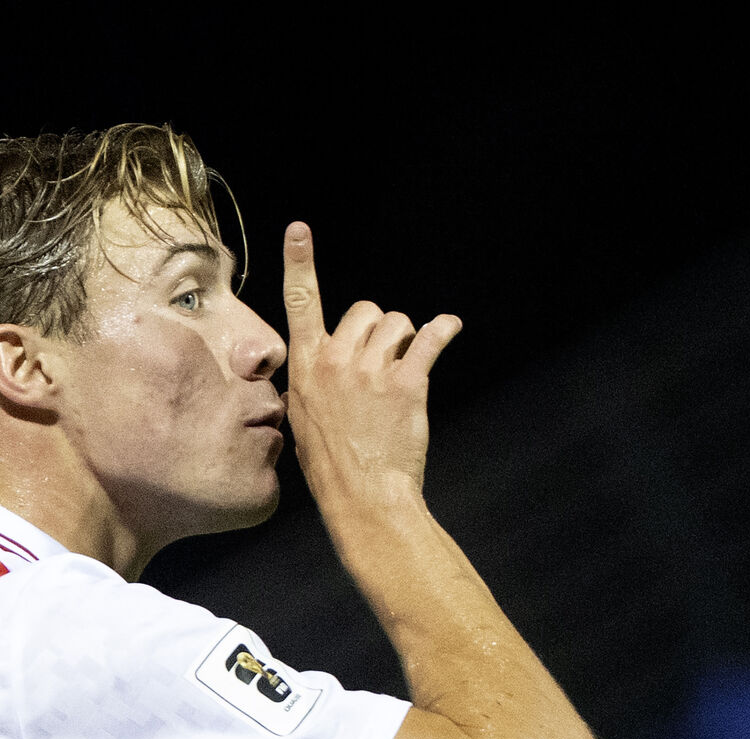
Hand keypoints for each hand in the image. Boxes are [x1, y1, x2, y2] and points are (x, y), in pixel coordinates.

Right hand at [281, 221, 460, 512]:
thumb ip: (311, 386)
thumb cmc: (332, 468)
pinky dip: (445, 330)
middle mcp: (335, 360)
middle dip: (380, 328)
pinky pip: (432, 339)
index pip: (300, 304)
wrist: (362, 497)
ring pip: (398, 324)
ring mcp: (371, 371)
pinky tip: (451, 329)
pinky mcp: (407, 383)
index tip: (298, 230)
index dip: (299, 264)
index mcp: (305, 367)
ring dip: (408, 338)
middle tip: (386, 358)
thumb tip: (316, 379)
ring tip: (407, 366)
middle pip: (365, 309)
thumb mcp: (303, 422)